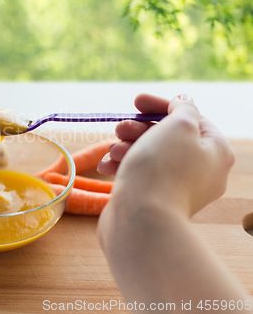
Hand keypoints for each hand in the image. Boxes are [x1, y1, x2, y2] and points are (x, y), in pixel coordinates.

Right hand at [98, 93, 234, 216]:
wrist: (141, 221)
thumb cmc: (162, 169)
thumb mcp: (179, 126)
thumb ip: (183, 108)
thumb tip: (184, 101)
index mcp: (215, 151)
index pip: (191, 118)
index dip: (161, 106)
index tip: (136, 102)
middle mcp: (201, 170)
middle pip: (167, 136)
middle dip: (138, 129)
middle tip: (120, 129)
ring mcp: (177, 187)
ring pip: (149, 155)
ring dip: (126, 147)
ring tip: (112, 152)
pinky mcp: (154, 200)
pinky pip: (139, 174)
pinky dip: (123, 166)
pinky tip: (106, 167)